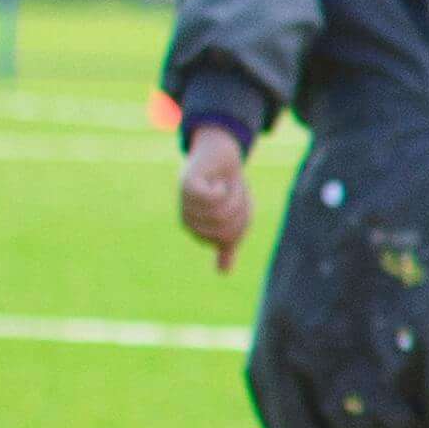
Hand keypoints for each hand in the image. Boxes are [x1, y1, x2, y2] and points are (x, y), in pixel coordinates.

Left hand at [176, 126, 251, 268]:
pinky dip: (222, 187)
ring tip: (225, 183)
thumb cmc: (226, 185)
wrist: (219, 153)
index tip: (238, 203)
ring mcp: (185, 203)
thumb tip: (223, 273)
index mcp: (198, 230)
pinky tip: (215, 179)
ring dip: (233, 194)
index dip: (243, 220)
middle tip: (233, 191)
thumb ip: (227, 243)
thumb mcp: (233, 216)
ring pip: (222, 211)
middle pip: (227, 227)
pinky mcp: (187, 186)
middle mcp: (188, 220)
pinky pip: (213, 197)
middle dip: (240, 207)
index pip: (230, 237)